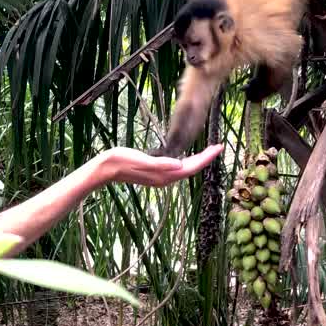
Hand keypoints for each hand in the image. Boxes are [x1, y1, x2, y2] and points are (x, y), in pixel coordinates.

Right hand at [96, 144, 223, 186]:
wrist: (106, 169)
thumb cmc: (122, 161)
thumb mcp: (141, 160)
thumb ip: (160, 164)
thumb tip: (179, 165)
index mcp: (164, 175)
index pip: (191, 167)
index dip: (206, 157)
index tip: (218, 147)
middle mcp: (165, 178)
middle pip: (191, 168)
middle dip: (205, 158)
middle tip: (218, 146)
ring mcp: (160, 177)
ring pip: (185, 169)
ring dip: (197, 160)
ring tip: (207, 151)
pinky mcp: (155, 173)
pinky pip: (176, 168)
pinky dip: (186, 161)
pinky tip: (185, 156)